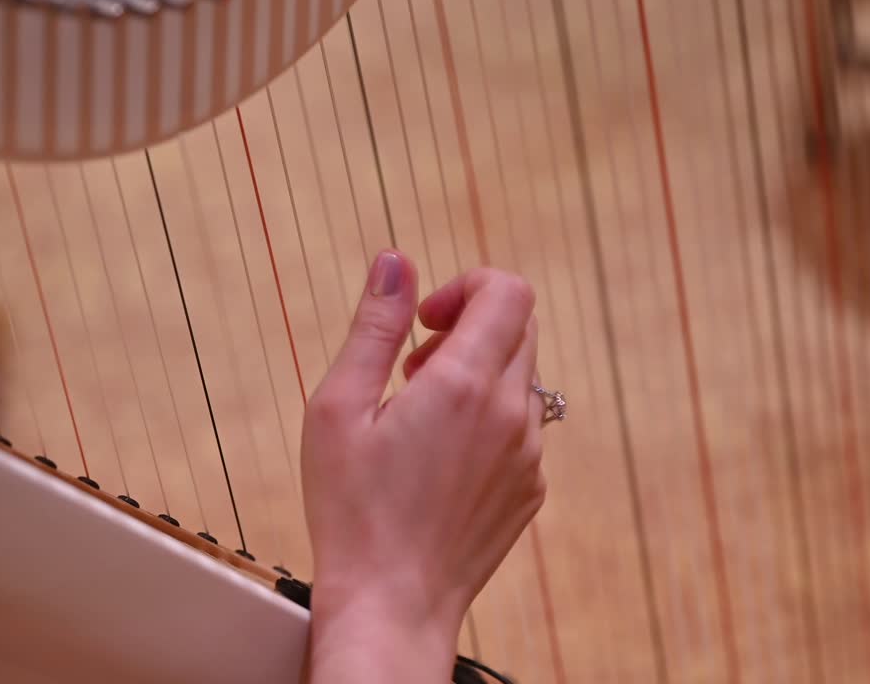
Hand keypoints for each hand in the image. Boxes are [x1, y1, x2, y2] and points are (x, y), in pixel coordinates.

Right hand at [302, 250, 544, 683]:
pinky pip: (523, 428)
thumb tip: (395, 262)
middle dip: (470, 326)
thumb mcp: (339, 408)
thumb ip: (375, 327)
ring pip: (522, 378)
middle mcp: (511, 414)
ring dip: (478, 375)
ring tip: (421, 418)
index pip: (508, 291)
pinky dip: (489, 420)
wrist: (393, 606)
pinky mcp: (531, 489)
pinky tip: (440, 460)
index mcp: (463, 385)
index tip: (426, 319)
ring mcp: (529, 455)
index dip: (466, 286)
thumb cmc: (354, 514)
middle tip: (415, 366)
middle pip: (521, 327)